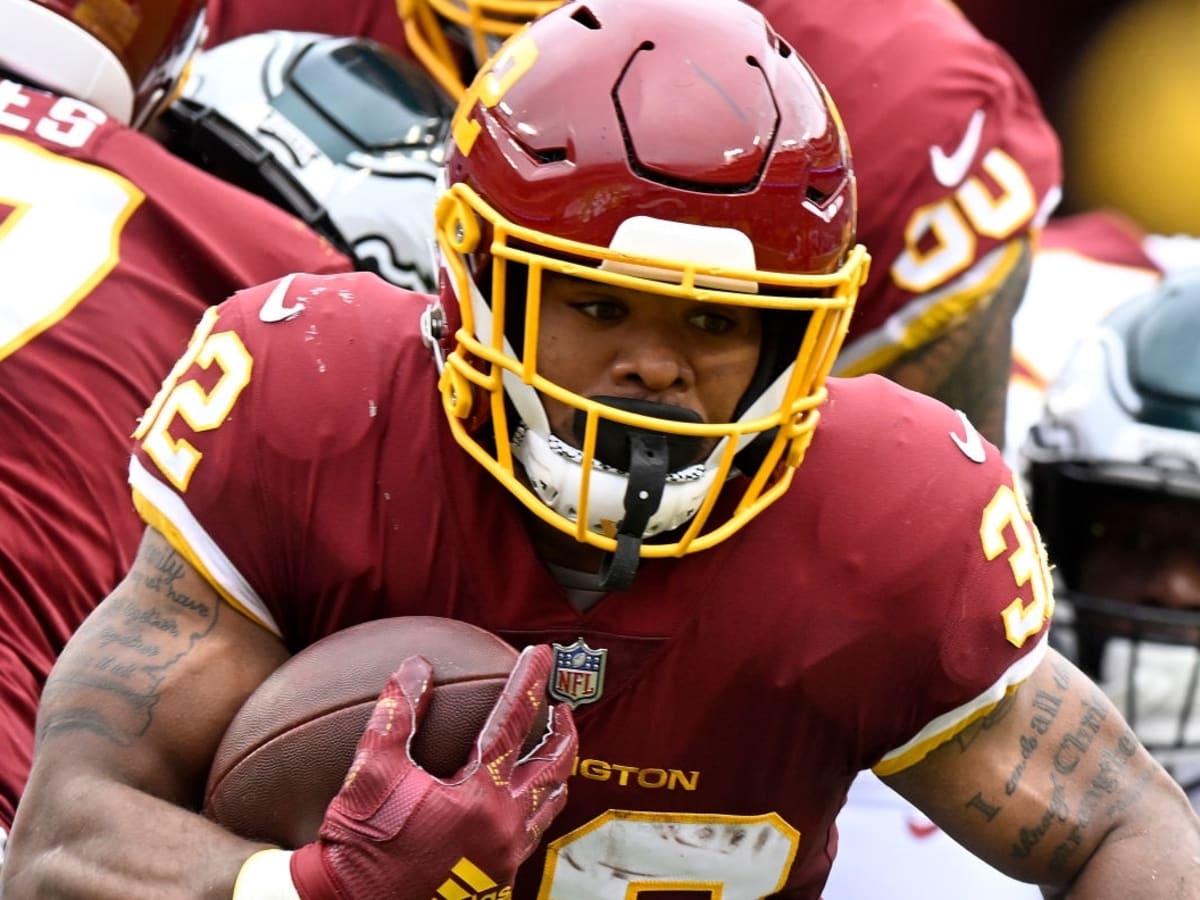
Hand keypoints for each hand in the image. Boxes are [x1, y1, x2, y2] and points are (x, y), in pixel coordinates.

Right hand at [289, 645, 576, 897]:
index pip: (514, 722)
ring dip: (555, 773)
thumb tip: (416, 667)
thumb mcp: (371, 773)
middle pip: (554, 768)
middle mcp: (504, 829)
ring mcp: (505, 860)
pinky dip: (534, 810)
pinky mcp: (496, 882)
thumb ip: (396, 715)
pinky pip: (530, 838)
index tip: (541, 654)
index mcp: (479, 799)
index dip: (529, 681)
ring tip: (551, 752)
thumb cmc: (361, 845)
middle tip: (562, 706)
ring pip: (549, 808)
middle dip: (564, 731)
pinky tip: (519, 802)